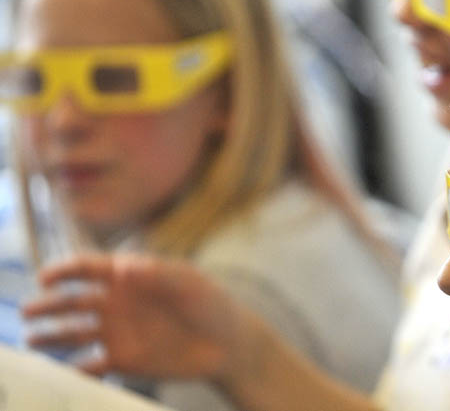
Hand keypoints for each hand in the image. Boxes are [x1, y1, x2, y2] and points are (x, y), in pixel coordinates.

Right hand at [23, 254, 244, 379]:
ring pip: (74, 333)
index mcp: (130, 276)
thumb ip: (158, 275)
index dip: (64, 271)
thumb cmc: (212, 305)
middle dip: (48, 305)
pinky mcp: (124, 360)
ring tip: (32, 341)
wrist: (228, 345)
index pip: (88, 268)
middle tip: (28, 312)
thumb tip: (124, 266)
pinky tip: (61, 374)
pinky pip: (91, 366)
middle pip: (73, 301)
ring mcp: (117, 332)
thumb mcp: (190, 285)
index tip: (46, 278)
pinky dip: (74, 370)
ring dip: (51, 337)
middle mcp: (116, 303)